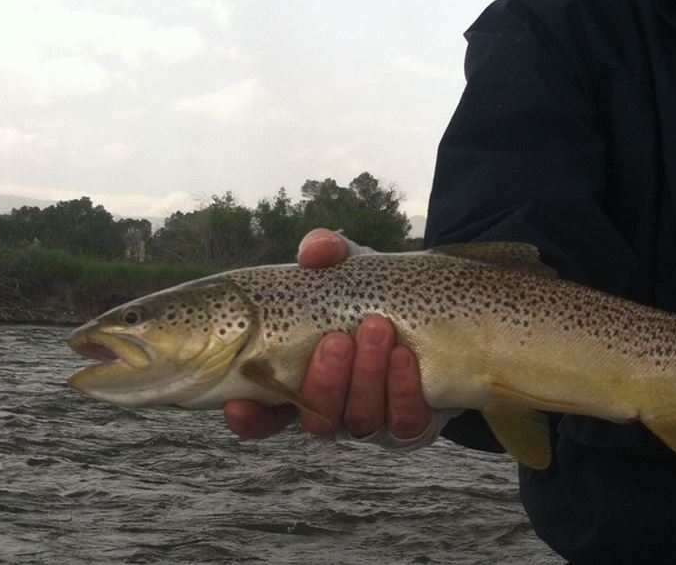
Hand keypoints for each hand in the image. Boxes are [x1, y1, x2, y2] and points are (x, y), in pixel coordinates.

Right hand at [224, 228, 443, 447]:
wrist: (437, 309)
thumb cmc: (374, 293)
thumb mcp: (349, 269)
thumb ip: (327, 254)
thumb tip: (312, 253)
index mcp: (300, 381)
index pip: (263, 416)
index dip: (248, 419)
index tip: (238, 404)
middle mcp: (332, 408)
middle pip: (316, 418)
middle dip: (324, 381)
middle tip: (336, 339)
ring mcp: (372, 419)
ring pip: (359, 419)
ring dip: (366, 376)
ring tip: (377, 329)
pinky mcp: (412, 423)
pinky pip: (405, 421)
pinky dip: (402, 389)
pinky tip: (405, 356)